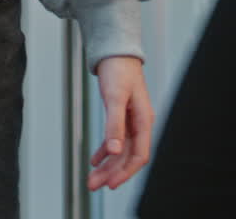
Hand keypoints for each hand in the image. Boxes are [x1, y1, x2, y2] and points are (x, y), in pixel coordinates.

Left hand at [88, 56, 152, 190]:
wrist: (115, 51)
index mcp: (144, 120)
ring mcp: (130, 121)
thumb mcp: (115, 96)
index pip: (139, 155)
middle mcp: (139, 124)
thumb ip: (115, 124)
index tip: (111, 184)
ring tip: (92, 177)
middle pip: (127, 156)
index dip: (126, 171)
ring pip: (119, 151)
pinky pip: (114, 140)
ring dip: (107, 165)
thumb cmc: (119, 69)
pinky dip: (105, 151)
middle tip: (94, 184)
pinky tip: (94, 159)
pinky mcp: (120, 117)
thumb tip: (114, 151)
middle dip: (112, 173)